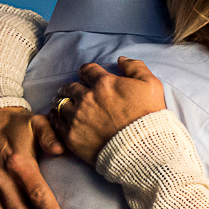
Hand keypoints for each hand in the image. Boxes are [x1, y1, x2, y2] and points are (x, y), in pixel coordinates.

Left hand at [49, 58, 166, 163]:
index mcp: (105, 83)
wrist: (143, 149)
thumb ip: (136, 68)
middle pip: (70, 86)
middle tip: (72, 91)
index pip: (87, 70)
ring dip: (62, 101)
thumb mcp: (152, 86)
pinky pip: (57, 122)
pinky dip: (56, 117)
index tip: (87, 77)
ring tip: (64, 104)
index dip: (87, 72)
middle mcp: (87, 97)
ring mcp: (78, 117)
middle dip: (72, 87)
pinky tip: (59, 117)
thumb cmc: (149, 117)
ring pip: (61, 103)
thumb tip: (121, 60)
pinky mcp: (72, 135)